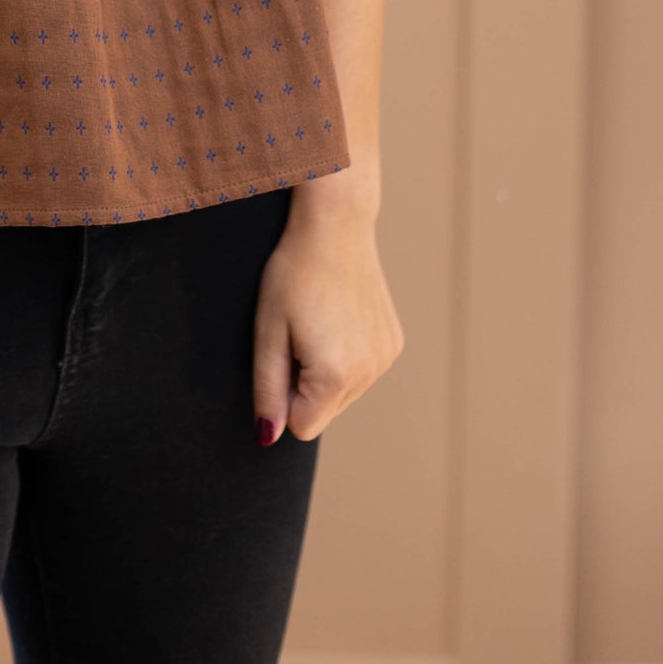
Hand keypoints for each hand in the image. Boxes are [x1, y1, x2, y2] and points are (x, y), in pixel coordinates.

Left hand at [251, 197, 403, 444]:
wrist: (336, 227)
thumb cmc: (292, 275)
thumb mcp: (268, 332)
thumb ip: (268, 389)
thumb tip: (269, 436)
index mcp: (337, 375)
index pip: (302, 427)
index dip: (284, 398)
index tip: (283, 356)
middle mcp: (370, 372)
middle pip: (324, 413)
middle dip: (305, 387)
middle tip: (298, 336)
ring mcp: (386, 358)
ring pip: (344, 394)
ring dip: (326, 372)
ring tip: (318, 323)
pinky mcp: (394, 343)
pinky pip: (363, 371)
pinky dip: (347, 356)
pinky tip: (339, 318)